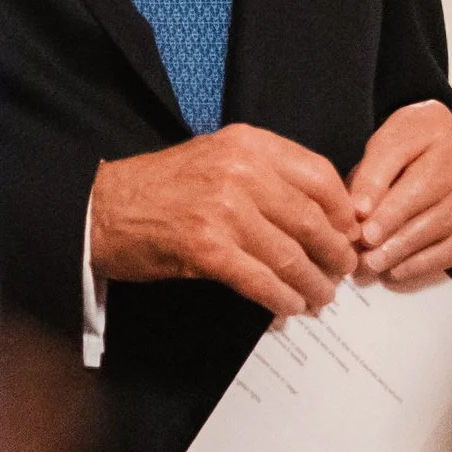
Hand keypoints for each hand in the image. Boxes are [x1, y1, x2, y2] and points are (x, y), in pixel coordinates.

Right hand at [90, 126, 358, 320]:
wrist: (103, 208)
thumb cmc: (161, 187)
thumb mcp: (218, 157)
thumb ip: (266, 174)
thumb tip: (322, 213)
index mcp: (248, 143)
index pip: (320, 175)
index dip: (342, 211)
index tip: (349, 233)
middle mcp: (241, 171)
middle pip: (312, 220)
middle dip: (335, 254)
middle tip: (343, 273)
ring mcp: (224, 210)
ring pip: (291, 255)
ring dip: (313, 284)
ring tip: (320, 298)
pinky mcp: (207, 248)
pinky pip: (262, 280)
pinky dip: (282, 299)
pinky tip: (289, 307)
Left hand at [346, 101, 451, 289]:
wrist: (449, 162)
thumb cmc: (407, 159)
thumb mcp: (381, 154)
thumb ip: (368, 177)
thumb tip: (359, 215)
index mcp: (429, 121)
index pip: (398, 148)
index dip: (375, 182)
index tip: (356, 212)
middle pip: (428, 186)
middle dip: (392, 220)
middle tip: (365, 245)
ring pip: (446, 219)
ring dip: (407, 246)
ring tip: (376, 262)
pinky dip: (429, 261)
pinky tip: (402, 269)